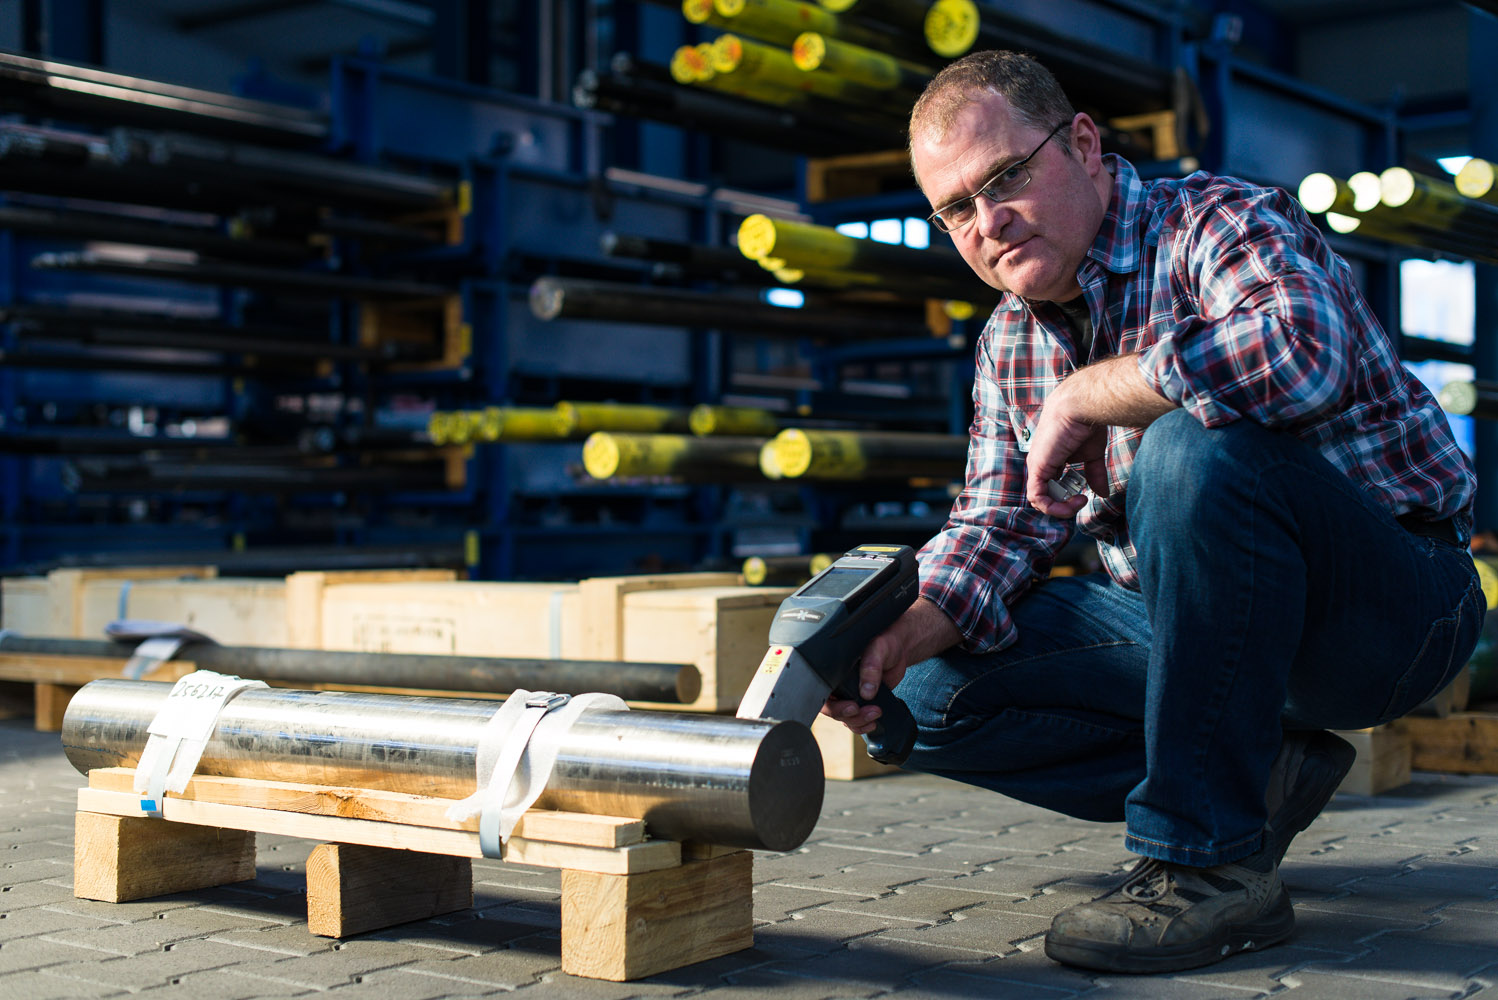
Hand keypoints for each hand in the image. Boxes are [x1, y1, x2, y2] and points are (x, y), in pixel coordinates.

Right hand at [820, 599, 959, 734]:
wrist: (898, 648)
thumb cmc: (884, 642)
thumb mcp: (877, 649)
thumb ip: (871, 667)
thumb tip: (867, 692)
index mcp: (833, 669)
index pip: (823, 693)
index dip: (833, 706)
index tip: (852, 707)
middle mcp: (838, 683)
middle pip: (832, 710)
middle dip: (848, 716)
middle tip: (864, 711)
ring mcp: (848, 694)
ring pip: (844, 718)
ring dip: (858, 722)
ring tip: (875, 714)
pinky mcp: (861, 702)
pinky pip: (856, 720)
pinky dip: (863, 724)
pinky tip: (874, 721)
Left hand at [1023, 354, 1175, 516]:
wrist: (1080, 407)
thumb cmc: (1086, 423)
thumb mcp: (1092, 455)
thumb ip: (1094, 475)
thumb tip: (1103, 494)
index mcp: (1051, 461)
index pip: (1051, 488)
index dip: (1066, 498)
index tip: (1084, 497)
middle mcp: (1040, 464)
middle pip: (1045, 496)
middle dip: (1064, 505)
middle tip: (1081, 500)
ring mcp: (1036, 466)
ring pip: (1039, 500)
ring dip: (1061, 508)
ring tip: (1079, 501)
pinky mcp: (1037, 467)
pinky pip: (1037, 497)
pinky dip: (1054, 506)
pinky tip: (1073, 502)